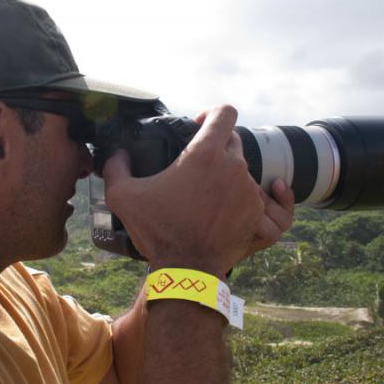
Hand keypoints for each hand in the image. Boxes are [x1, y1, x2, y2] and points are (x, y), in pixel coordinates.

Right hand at [103, 105, 293, 277]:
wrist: (186, 270)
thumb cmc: (157, 230)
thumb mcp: (123, 196)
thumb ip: (116, 167)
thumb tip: (116, 154)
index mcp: (205, 154)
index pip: (224, 113)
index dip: (212, 114)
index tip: (198, 126)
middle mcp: (234, 167)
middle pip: (232, 142)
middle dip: (215, 149)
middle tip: (196, 167)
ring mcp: (249, 192)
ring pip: (244, 171)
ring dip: (228, 176)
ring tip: (209, 193)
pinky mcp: (258, 215)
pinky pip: (266, 198)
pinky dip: (262, 196)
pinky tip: (267, 191)